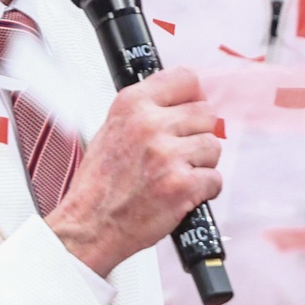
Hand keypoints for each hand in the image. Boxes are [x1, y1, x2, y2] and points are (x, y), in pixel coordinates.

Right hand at [44, 66, 220, 277]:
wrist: (89, 226)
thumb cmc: (98, 186)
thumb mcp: (111, 131)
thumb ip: (145, 113)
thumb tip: (181, 105)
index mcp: (131, 105)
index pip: (184, 78)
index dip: (194, 95)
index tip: (192, 106)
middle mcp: (150, 124)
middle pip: (206, 113)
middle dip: (198, 134)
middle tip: (182, 152)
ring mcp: (168, 154)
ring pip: (214, 146)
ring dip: (202, 163)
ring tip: (177, 174)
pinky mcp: (182, 184)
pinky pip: (215, 178)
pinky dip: (204, 190)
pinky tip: (182, 193)